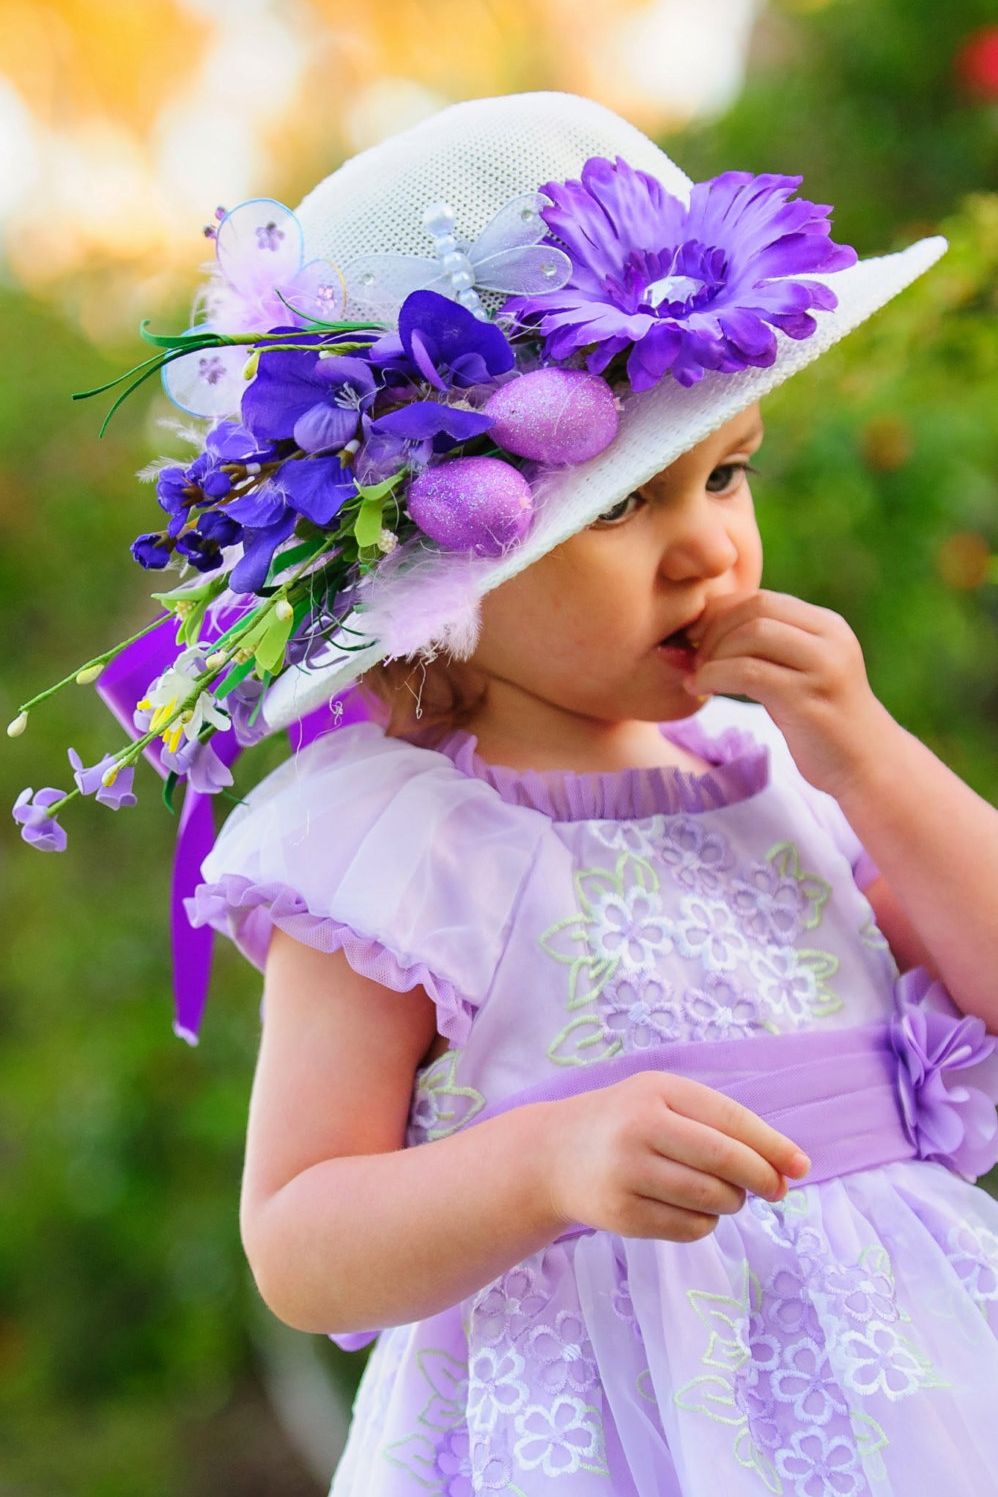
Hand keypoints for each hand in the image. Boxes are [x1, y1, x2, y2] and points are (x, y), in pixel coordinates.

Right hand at [540, 1070, 810, 1242]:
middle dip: (761, 1179)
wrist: (553, 1154)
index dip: (772, 1146)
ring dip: (732, 1202)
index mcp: (657, 1091)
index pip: (730, 1120)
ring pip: (711, 1199)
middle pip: (725, 1162)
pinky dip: (705, 1223)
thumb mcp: (662, 1100)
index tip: (802, 1167)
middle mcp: (639, 1128)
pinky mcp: (621, 1215)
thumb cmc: (625, 1121)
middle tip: (776, 1190)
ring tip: (725, 1194)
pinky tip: (693, 1209)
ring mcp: (627, 1174)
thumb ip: (719, 1124)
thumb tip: (786, 1171)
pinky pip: (689, 1228)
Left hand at [682, 588, 896, 798]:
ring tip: (697, 676)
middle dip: (713, 630)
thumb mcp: (797, 673)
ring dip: (712, 654)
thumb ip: (763, 649)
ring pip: (751, 635)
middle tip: (692, 657)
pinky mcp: (808, 700)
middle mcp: (829, 639)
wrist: (867, 766)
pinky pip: (749, 673)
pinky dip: (715, 676)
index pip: (761, 598)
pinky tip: (701, 689)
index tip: (693, 636)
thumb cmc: (819, 721)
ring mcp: (823, 668)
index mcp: (827, 626)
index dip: (718, 612)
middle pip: (755, 610)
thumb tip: (693, 633)